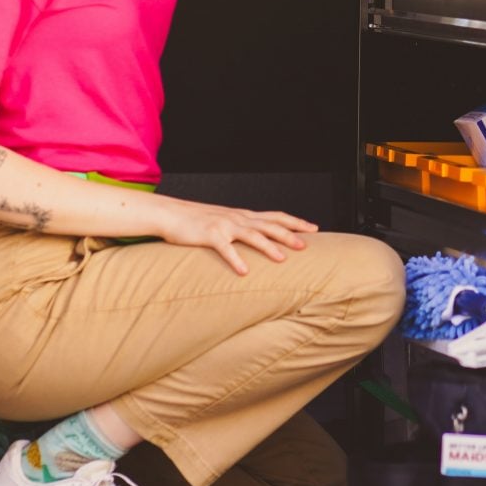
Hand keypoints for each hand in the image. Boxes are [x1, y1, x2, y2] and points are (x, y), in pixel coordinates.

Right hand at [152, 197, 318, 275]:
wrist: (171, 214)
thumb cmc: (197, 221)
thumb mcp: (225, 221)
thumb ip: (242, 228)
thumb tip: (260, 238)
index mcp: (243, 215)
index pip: (275, 216)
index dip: (295, 222)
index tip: (314, 228)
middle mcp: (237, 218)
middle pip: (269, 225)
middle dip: (289, 234)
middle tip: (306, 245)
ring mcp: (224, 225)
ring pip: (252, 235)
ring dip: (268, 247)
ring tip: (282, 259)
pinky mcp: (209, 235)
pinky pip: (225, 249)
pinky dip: (236, 259)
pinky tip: (244, 271)